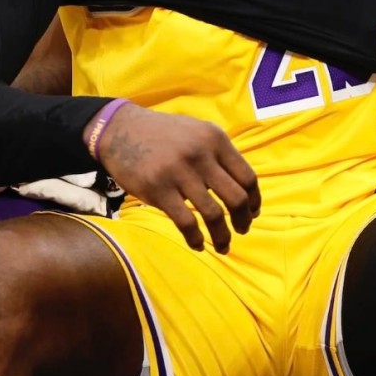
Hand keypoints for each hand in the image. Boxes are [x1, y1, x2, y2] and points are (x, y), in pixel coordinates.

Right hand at [88, 104, 260, 253]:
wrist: (120, 130)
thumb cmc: (164, 134)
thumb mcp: (199, 132)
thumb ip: (220, 155)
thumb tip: (243, 188)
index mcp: (216, 140)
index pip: (247, 177)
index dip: (254, 200)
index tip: (253, 212)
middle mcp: (202, 155)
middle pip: (237, 197)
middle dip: (243, 219)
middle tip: (243, 230)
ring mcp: (180, 173)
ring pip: (213, 214)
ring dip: (222, 236)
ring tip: (223, 246)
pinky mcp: (158, 190)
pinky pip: (186, 222)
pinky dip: (196, 239)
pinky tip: (198, 245)